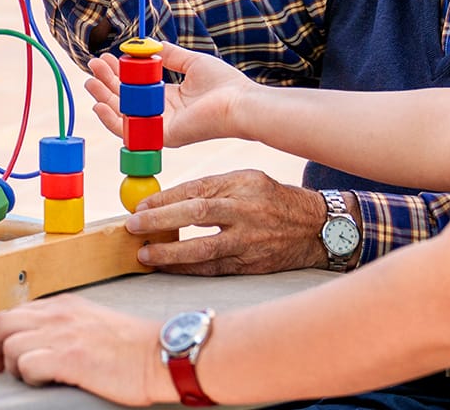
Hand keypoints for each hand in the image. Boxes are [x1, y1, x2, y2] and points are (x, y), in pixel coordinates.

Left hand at [0, 297, 172, 404]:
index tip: (0, 351)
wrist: (161, 353)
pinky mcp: (68, 358)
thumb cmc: (133, 345)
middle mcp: (58, 315)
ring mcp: (62, 335)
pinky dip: (29, 377)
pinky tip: (45, 381)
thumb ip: (66, 324)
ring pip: (9, 345)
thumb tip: (43, 339)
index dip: (1, 333)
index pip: (15, 311)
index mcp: (64, 305)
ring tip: (30, 377)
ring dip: (12, 366)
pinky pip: (27, 365)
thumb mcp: (94, 320)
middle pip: (1, 323)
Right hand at [86, 43, 258, 147]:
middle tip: (93, 65)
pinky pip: (130, 131)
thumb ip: (171, 54)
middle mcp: (162, 115)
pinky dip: (111, 119)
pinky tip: (99, 104)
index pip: (137, 88)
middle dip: (107, 83)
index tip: (106, 58)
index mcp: (170, 99)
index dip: (120, 73)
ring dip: (104, 97)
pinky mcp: (161, 137)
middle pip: (126, 100)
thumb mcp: (192, 62)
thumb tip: (151, 45)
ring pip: (124, 114)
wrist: (240, 102)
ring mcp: (160, 127)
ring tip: (90, 80)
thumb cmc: (225, 84)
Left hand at [124, 171, 331, 274]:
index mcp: (243, 184)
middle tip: (133, 226)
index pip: (196, 189)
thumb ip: (213, 187)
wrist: (315, 228)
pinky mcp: (252, 265)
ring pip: (204, 248)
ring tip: (146, 254)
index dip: (164, 198)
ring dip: (171, 254)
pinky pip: (214, 268)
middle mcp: (247, 211)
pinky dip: (189, 269)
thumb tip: (167, 200)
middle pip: (197, 213)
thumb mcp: (248, 180)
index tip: (139, 206)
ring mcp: (250, 241)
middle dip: (161, 220)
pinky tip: (168, 268)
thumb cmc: (274, 200)